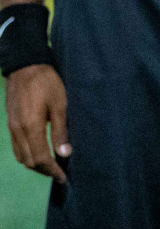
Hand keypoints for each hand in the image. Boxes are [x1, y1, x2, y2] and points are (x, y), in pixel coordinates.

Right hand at [5, 64, 69, 181]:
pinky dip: (27, 155)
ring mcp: (11, 128)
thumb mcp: (60, 105)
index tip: (63, 177)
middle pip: (28, 161)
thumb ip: (61, 131)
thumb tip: (65, 154)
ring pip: (20, 156)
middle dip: (44, 170)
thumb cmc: (47, 83)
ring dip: (35, 164)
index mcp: (31, 128)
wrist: (25, 67)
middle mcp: (18, 132)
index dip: (52, 170)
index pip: (40, 158)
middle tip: (59, 173)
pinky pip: (16, 147)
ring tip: (52, 165)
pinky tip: (39, 152)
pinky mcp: (10, 124)